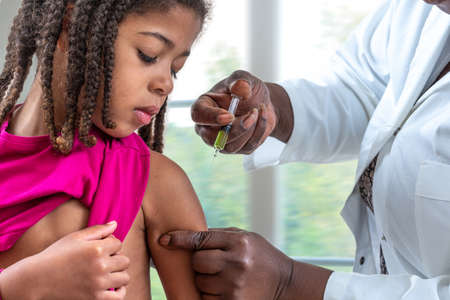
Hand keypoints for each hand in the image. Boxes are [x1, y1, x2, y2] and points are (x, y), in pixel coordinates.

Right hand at [0, 222, 129, 299]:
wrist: (37, 280)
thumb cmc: (55, 256)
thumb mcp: (74, 238)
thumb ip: (97, 230)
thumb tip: (115, 224)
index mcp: (96, 249)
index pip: (119, 244)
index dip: (111, 245)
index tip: (101, 248)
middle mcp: (100, 266)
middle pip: (124, 260)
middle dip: (116, 258)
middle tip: (104, 261)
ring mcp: (99, 284)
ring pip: (125, 277)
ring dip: (119, 274)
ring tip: (107, 273)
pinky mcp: (96, 299)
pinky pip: (119, 296)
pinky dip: (120, 291)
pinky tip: (114, 286)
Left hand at [159, 227, 293, 299]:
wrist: (285, 283)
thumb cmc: (261, 256)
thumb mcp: (245, 237)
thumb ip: (219, 236)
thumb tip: (186, 235)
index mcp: (239, 242)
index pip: (201, 238)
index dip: (179, 239)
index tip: (164, 239)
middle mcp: (237, 263)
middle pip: (197, 262)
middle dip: (199, 263)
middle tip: (212, 263)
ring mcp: (234, 285)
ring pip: (200, 282)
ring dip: (205, 280)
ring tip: (223, 277)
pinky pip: (207, 298)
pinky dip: (210, 294)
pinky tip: (224, 288)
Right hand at [192, 70, 278, 153]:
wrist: (262, 103)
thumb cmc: (247, 90)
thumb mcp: (244, 78)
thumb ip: (240, 80)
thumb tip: (239, 88)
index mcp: (203, 106)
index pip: (198, 115)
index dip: (211, 118)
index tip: (229, 115)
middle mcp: (208, 127)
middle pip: (211, 138)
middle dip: (235, 129)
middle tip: (252, 114)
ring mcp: (221, 140)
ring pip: (231, 146)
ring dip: (250, 128)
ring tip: (258, 110)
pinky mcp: (237, 148)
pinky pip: (247, 146)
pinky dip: (259, 131)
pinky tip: (262, 117)